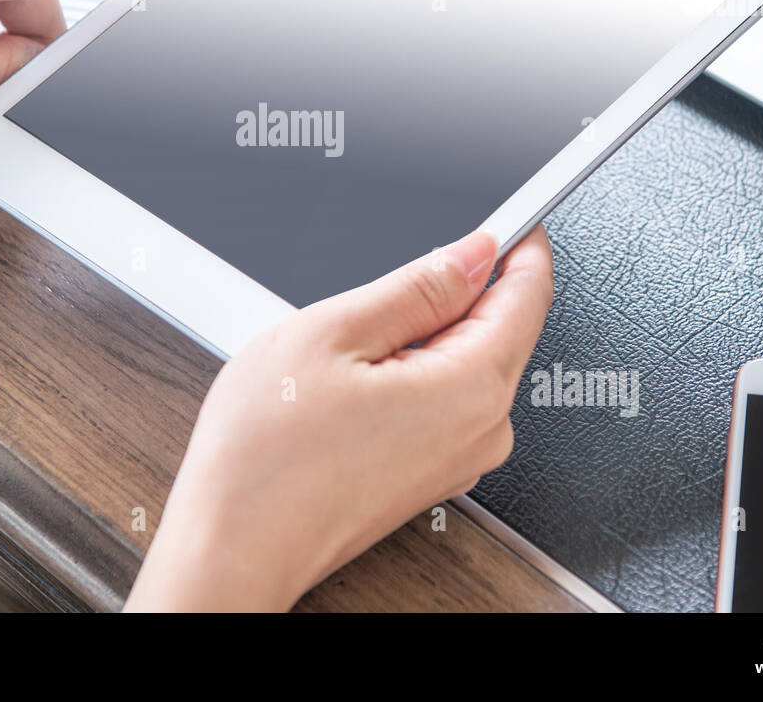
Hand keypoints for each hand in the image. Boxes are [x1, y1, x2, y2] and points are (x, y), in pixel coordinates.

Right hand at [124, 226, 552, 611]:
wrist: (233, 547)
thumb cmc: (266, 457)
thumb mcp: (333, 333)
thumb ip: (417, 285)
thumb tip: (473, 253)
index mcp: (472, 386)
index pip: (529, 291)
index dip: (516, 241)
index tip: (502, 216)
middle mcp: (484, 429)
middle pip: (500, 325)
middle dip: (454, 289)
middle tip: (382, 286)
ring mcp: (460, 459)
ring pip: (465, 361)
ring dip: (421, 334)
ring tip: (347, 348)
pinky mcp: (433, 474)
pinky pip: (443, 399)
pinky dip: (410, 372)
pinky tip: (350, 382)